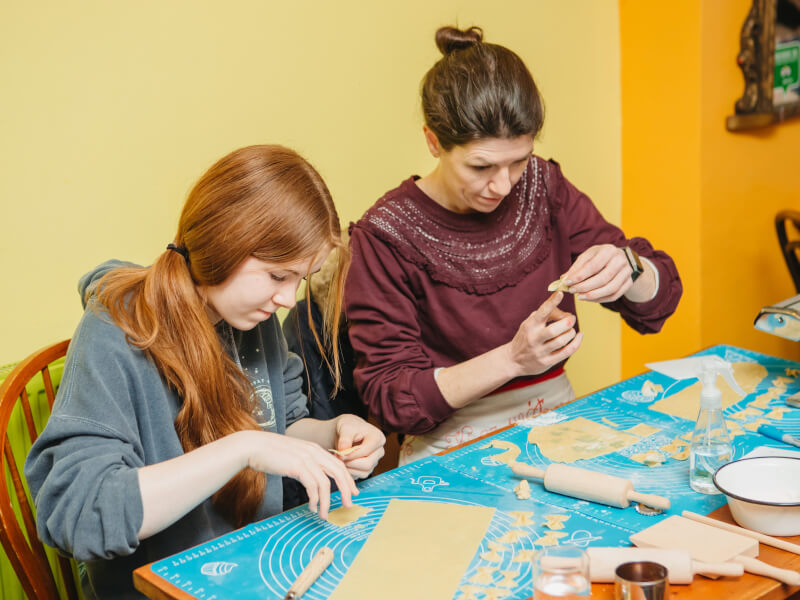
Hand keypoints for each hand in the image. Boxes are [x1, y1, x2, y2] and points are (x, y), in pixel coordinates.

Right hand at [243, 431, 357, 519]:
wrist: (253, 446)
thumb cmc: (271, 453)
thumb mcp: (294, 454)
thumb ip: (306, 462)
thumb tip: (314, 478)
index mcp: (315, 449)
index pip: (338, 464)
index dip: (348, 479)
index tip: (352, 492)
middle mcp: (314, 452)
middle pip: (338, 472)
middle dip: (346, 490)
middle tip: (348, 505)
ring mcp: (306, 459)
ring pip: (325, 483)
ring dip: (326, 502)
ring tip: (324, 515)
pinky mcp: (297, 467)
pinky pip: (312, 487)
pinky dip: (315, 500)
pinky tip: (312, 507)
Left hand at [333, 415, 385, 478]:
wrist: (346, 433)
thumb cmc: (348, 428)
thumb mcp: (345, 427)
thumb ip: (345, 438)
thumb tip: (343, 450)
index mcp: (378, 438)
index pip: (366, 451)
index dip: (351, 454)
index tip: (339, 453)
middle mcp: (379, 451)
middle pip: (367, 464)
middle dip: (350, 462)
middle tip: (337, 457)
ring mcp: (375, 461)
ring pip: (364, 472)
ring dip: (349, 468)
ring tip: (339, 458)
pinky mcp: (368, 469)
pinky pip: (360, 476)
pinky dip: (350, 471)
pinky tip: (344, 462)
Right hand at [506, 291, 582, 376]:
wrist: (513, 360)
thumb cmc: (526, 336)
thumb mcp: (531, 323)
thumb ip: (547, 315)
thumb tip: (567, 315)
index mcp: (529, 325)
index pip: (541, 312)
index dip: (552, 302)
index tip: (561, 293)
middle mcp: (533, 338)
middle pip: (554, 329)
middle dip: (568, 322)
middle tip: (572, 318)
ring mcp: (540, 352)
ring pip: (562, 341)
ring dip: (571, 333)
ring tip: (571, 330)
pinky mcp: (546, 362)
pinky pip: (566, 352)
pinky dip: (576, 343)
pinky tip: (579, 337)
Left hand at [560, 244, 631, 302]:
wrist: (620, 258)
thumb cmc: (600, 257)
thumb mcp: (588, 256)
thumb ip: (576, 267)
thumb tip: (563, 279)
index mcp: (608, 250)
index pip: (593, 266)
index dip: (579, 276)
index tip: (566, 282)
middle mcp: (620, 260)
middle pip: (602, 278)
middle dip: (585, 287)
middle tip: (572, 291)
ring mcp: (627, 272)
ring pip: (610, 288)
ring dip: (592, 295)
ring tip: (579, 297)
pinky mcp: (629, 282)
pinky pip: (615, 295)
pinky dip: (600, 299)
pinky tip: (589, 298)